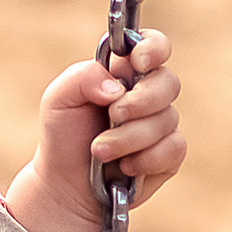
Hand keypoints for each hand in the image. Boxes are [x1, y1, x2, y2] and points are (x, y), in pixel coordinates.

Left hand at [0, 31, 184, 231]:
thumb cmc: (62, 137)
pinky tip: (124, 168)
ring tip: (100, 152)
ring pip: (167, 120)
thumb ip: (83, 78)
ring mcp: (161, 125)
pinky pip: (173, 149)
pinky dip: (145, 159)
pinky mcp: (169, 155)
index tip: (138, 63)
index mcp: (124, 72)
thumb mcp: (58, 100)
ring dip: (129, 138)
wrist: (66, 185)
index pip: (153, 46)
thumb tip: (118, 87)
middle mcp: (147, 94)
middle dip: (139, 102)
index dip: (154, 49)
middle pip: (168, 83)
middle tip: (111, 116)